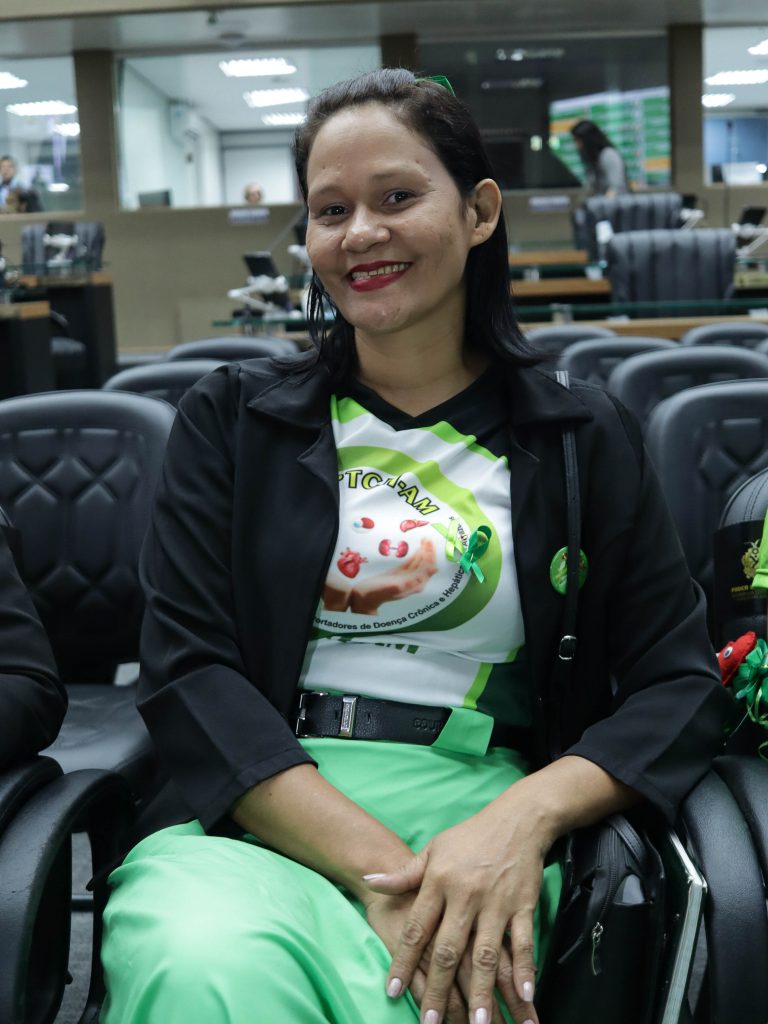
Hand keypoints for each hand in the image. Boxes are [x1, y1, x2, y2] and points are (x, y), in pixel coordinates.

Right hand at [349, 538, 437, 614]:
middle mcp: (414, 581)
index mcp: (416, 585)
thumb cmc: (378, 592)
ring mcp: (407, 577)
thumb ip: (415, 578)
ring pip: (419, 562)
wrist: (364, 596)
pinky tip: (419, 548)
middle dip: (428, 551)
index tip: (428, 543)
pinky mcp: (400, 573)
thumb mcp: (397, 585)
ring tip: (425, 539)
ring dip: (423, 551)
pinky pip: (411, 562)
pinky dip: (416, 555)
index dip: (430, 555)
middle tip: (427, 538)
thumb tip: (433, 569)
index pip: (429, 568)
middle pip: (426, 564)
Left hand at [364, 797, 548, 1023]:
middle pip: (448, 949)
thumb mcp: (433, 849)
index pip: (417, 927)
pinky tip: (524, 995)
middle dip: (438, 988)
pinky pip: (523, 942)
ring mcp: (496, 902)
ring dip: (481, 990)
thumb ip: (403, 874)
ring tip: (476, 1023)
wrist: (517, 819)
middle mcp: (465, 895)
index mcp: (439, 881)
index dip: (403, 960)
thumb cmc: (470, 837)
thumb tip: (369, 880)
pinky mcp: (523, 905)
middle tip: (430, 1022)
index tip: (393, 990)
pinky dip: (525, 969)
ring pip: (486, 953)